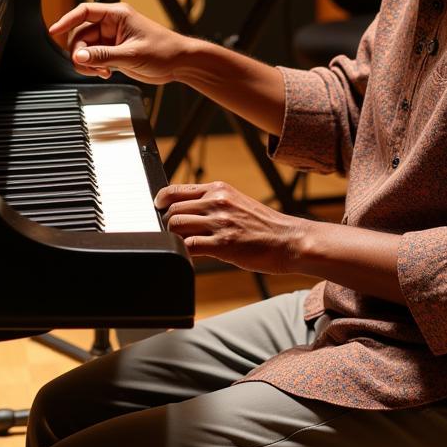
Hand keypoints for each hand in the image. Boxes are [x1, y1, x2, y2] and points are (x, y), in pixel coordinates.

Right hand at [48, 2, 192, 82]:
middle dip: (81, 52)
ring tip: (101, 71)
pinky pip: (95, 58)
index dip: (67, 20)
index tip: (54, 31)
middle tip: (89, 65)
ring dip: (88, 62)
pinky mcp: (115, 53)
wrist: (179, 63)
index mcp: (117, 15)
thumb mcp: (131, 54)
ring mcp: (113, 39)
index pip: (84, 12)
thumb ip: (104, 56)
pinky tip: (105, 73)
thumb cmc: (165, 50)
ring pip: (86, 49)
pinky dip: (95, 67)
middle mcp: (113, 25)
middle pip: (81, 34)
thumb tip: (81, 57)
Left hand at [155, 180, 305, 273]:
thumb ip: (212, 202)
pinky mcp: (223, 244)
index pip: (176, 189)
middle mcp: (217, 201)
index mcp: (219, 189)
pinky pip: (188, 247)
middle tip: (169, 233)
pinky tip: (186, 257)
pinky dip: (182, 253)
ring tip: (179, 245)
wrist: (289, 240)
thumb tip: (186, 210)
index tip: (157, 208)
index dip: (161, 200)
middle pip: (172, 209)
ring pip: (176, 226)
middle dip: (166, 223)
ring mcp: (220, 223)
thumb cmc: (264, 225)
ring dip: (172, 238)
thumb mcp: (237, 202)